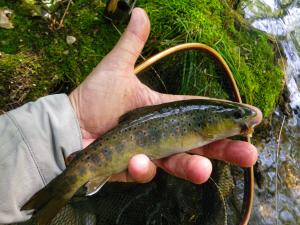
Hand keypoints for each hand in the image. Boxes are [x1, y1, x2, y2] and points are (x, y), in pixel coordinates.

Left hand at [69, 8, 261, 183]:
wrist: (70, 124)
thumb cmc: (94, 97)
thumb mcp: (116, 68)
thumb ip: (132, 44)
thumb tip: (140, 11)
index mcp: (164, 110)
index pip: (200, 113)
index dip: (224, 117)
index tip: (251, 119)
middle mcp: (163, 133)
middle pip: (200, 143)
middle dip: (226, 150)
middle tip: (249, 153)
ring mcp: (150, 153)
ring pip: (179, 163)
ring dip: (193, 167)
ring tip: (204, 170)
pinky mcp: (134, 168)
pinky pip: (145, 171)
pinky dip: (143, 167)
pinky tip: (135, 160)